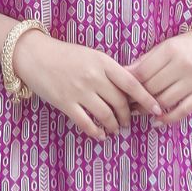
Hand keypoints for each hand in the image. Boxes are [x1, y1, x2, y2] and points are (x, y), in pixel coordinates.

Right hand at [11, 30, 165, 140]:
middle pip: (120, 103)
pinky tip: (100, 135)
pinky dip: (96, 132)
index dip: (147, 98)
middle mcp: (93, 77)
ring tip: (115, 129)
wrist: (35, 55)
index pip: (132, 83)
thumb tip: (130, 90)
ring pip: (105, 115)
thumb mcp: (92, 56)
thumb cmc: (65, 55)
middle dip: (127, 116)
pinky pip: (86, 123)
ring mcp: (79, 91)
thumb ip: (109, 71)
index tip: (157, 109)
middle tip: (128, 122)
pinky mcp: (65, 103)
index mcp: (103, 62)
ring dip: (113, 126)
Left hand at [123, 25, 191, 126]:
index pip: (142, 73)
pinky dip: (167, 119)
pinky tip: (156, 121)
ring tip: (138, 112)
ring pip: (164, 101)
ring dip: (148, 110)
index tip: (120, 91)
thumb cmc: (187, 47)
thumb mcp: (166, 46)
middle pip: (152, 88)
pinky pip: (182, 111)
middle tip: (126, 104)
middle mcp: (183, 65)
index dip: (128, 85)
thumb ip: (145, 61)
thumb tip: (122, 73)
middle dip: (136, 98)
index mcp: (170, 50)